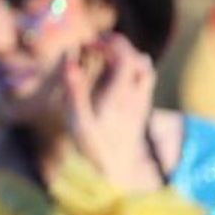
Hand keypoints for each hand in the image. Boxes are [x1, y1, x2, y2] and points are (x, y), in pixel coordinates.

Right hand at [60, 32, 160, 192]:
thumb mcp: (78, 122)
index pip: (125, 57)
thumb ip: (74, 91)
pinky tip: (115, 73)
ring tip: (105, 57)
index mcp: (119, 96)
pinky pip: (145, 77)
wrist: (121, 171)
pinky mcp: (144, 107)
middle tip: (95, 47)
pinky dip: (132, 67)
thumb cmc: (94, 146)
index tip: (90, 44)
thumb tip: (70, 61)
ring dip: (127, 56)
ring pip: (145, 67)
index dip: (109, 43)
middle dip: (117, 46)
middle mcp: (136, 96)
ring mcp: (143, 101)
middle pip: (138, 59)